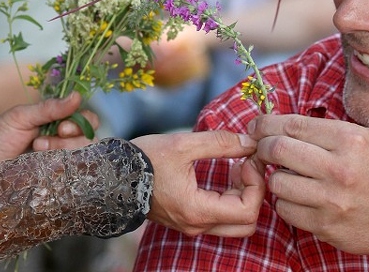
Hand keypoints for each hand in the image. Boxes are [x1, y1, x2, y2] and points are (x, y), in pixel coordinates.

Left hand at [0, 93, 97, 168]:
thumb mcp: (20, 117)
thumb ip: (48, 108)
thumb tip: (77, 96)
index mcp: (57, 122)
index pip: (87, 120)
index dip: (83, 122)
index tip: (63, 127)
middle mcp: (63, 141)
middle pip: (89, 139)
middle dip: (70, 139)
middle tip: (41, 141)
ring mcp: (59, 162)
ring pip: (82, 158)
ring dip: (62, 152)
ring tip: (37, 150)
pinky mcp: (53, 180)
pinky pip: (70, 177)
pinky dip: (60, 170)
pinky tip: (41, 166)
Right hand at [131, 131, 263, 236]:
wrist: (112, 175)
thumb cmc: (144, 160)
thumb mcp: (182, 144)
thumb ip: (220, 142)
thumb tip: (250, 142)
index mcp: (197, 210)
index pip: (248, 210)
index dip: (256, 184)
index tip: (248, 160)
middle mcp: (196, 225)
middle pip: (247, 223)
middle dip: (254, 193)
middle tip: (246, 166)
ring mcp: (191, 225)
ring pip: (236, 223)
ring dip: (243, 197)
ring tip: (235, 168)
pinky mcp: (187, 220)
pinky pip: (221, 218)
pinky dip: (230, 199)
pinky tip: (223, 175)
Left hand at [248, 114, 368, 260]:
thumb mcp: (367, 139)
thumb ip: (326, 130)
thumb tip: (279, 123)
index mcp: (349, 140)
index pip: (291, 125)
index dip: (266, 124)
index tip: (256, 126)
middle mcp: (340, 169)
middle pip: (277, 149)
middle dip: (263, 148)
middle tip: (263, 150)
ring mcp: (332, 200)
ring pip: (276, 182)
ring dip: (275, 178)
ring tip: (289, 176)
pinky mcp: (326, 226)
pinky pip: (285, 209)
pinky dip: (286, 202)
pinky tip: (300, 198)